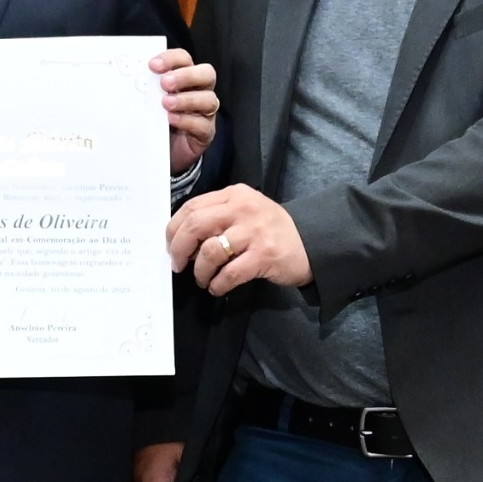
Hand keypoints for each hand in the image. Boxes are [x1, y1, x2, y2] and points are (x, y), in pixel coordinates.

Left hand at [152, 49, 218, 174]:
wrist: (160, 152)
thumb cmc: (155, 121)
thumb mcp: (148, 101)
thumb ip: (145, 88)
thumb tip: (127, 76)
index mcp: (185, 77)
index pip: (184, 59)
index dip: (171, 59)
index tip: (153, 65)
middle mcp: (199, 91)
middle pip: (206, 74)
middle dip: (186, 76)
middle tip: (165, 83)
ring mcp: (205, 112)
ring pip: (209, 99)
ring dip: (187, 99)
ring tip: (166, 104)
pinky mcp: (206, 132)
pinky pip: (203, 124)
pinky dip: (187, 121)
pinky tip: (172, 120)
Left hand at [167, 185, 309, 293]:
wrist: (311, 242)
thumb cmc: (271, 229)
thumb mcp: (245, 211)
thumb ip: (217, 217)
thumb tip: (183, 240)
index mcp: (234, 194)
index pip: (192, 207)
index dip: (174, 229)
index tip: (171, 246)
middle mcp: (243, 209)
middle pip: (195, 225)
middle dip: (180, 249)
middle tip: (179, 265)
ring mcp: (254, 232)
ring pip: (210, 251)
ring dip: (200, 271)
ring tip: (203, 279)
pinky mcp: (264, 255)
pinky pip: (229, 273)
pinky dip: (218, 284)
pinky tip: (217, 287)